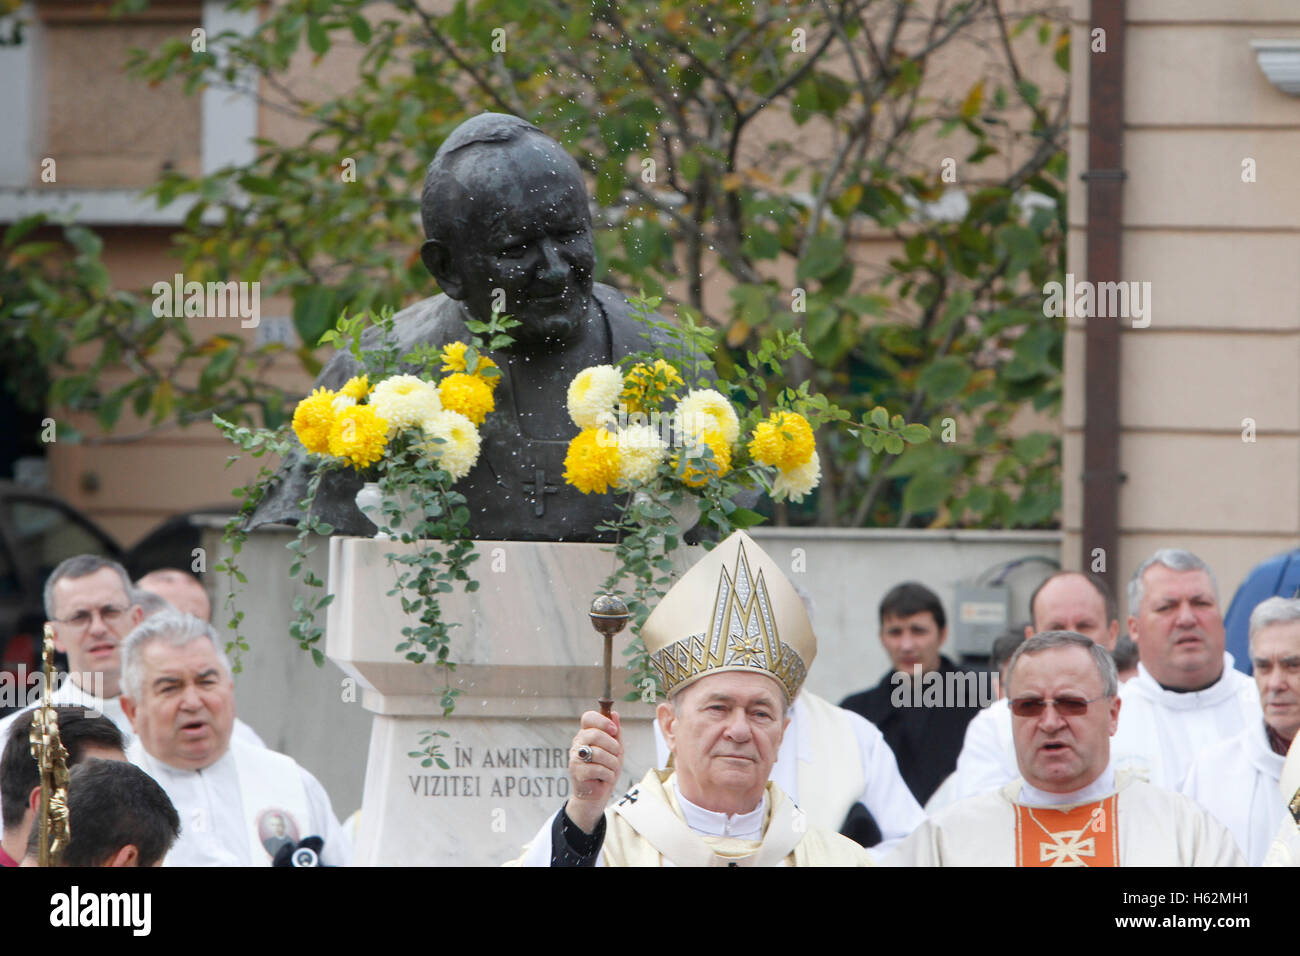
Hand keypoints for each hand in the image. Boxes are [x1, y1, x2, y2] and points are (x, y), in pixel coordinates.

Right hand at [564, 709, 622, 833]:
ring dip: (612, 763)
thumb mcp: (615, 749)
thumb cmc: (606, 769)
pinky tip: (605, 778)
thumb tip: (614, 714)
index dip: (602, 721)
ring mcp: (575, 757)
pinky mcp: (577, 772)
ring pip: (599, 753)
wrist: (598, 794)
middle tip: (616, 754)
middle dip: (612, 745)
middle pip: (595, 734)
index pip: (588, 718)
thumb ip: (615, 732)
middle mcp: (578, 743)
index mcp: (586, 734)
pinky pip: (598, 769)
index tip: (614, 730)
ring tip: (611, 769)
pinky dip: (608, 775)